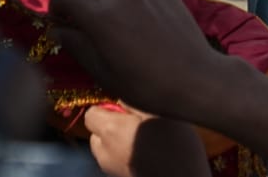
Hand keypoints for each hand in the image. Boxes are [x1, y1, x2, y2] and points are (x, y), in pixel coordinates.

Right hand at [52, 0, 232, 119]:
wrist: (196, 79)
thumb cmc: (146, 85)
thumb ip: (76, 46)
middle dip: (78, 1)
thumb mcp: (104, 74)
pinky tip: (144, 30)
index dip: (56, 3)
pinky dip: (132, 6)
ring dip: (106, 3)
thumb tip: (57, 30)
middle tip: (84, 25)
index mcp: (100, 16)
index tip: (59, 19)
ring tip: (118, 31)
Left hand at [83, 104, 208, 176]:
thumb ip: (133, 101)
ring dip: (119, 143)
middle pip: (96, 134)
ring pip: (107, 150)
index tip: (126, 108)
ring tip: (145, 140)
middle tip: (137, 124)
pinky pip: (118, 163)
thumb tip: (120, 98)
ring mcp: (113, 171)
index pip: (91, 114)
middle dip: (111, 126)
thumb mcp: (158, 111)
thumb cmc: (176, 146)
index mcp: (110, 131)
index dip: (106, 107)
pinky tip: (149, 154)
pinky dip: (128, 156)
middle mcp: (105, 154)